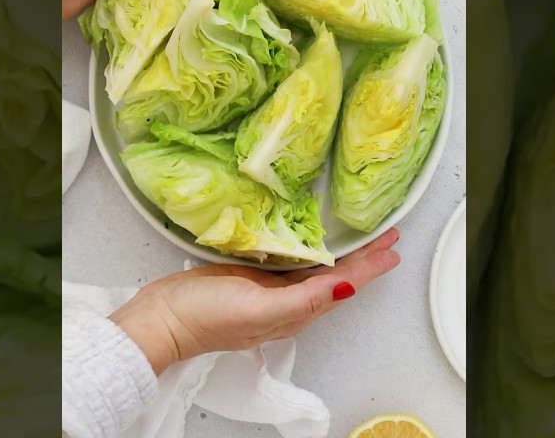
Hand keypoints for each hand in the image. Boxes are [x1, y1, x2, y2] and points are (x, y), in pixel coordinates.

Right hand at [110, 228, 402, 374]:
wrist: (162, 320)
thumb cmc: (207, 317)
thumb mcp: (261, 309)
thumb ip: (306, 300)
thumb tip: (348, 289)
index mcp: (296, 309)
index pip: (343, 284)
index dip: (369, 266)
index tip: (392, 247)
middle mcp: (287, 300)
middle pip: (335, 275)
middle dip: (362, 257)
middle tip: (386, 235)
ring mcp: (267, 288)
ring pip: (314, 267)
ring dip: (340, 253)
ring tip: (360, 237)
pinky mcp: (248, 276)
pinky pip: (288, 260)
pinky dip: (306, 249)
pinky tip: (308, 237)